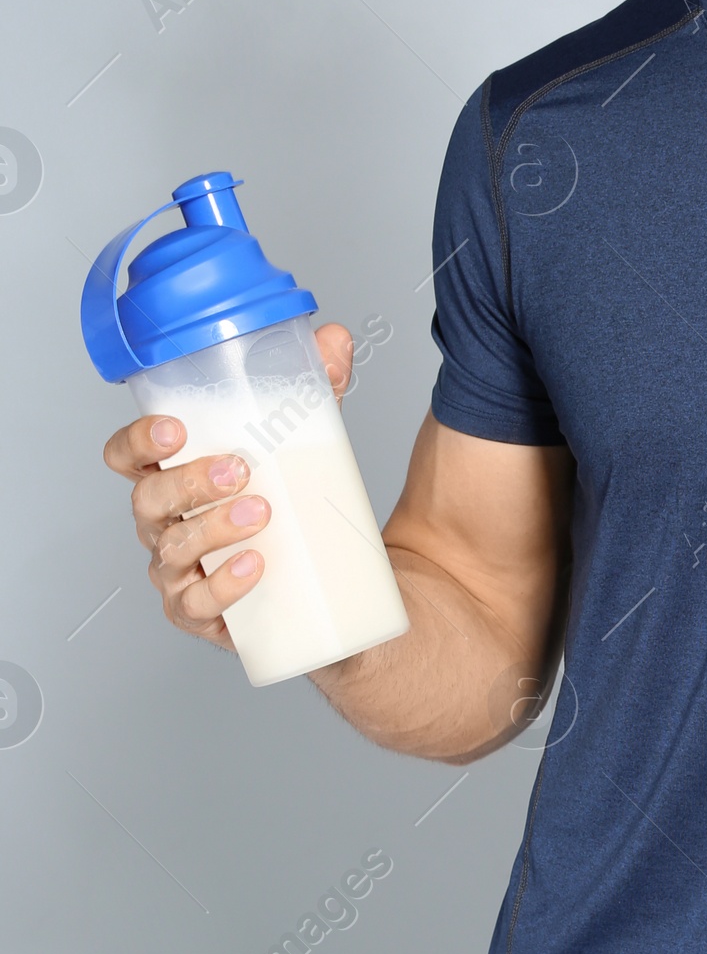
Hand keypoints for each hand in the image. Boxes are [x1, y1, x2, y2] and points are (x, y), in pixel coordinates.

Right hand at [102, 324, 352, 648]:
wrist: (330, 581)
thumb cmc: (293, 503)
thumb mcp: (306, 440)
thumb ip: (317, 388)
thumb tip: (332, 339)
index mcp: (174, 475)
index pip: (127, 456)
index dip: (137, 441)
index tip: (174, 428)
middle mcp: (166, 522)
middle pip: (147, 499)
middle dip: (189, 481)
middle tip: (239, 469)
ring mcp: (180, 570)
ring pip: (172, 549)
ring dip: (213, 527)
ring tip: (261, 513)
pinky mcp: (204, 613)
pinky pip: (198, 604)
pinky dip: (224, 585)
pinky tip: (255, 566)